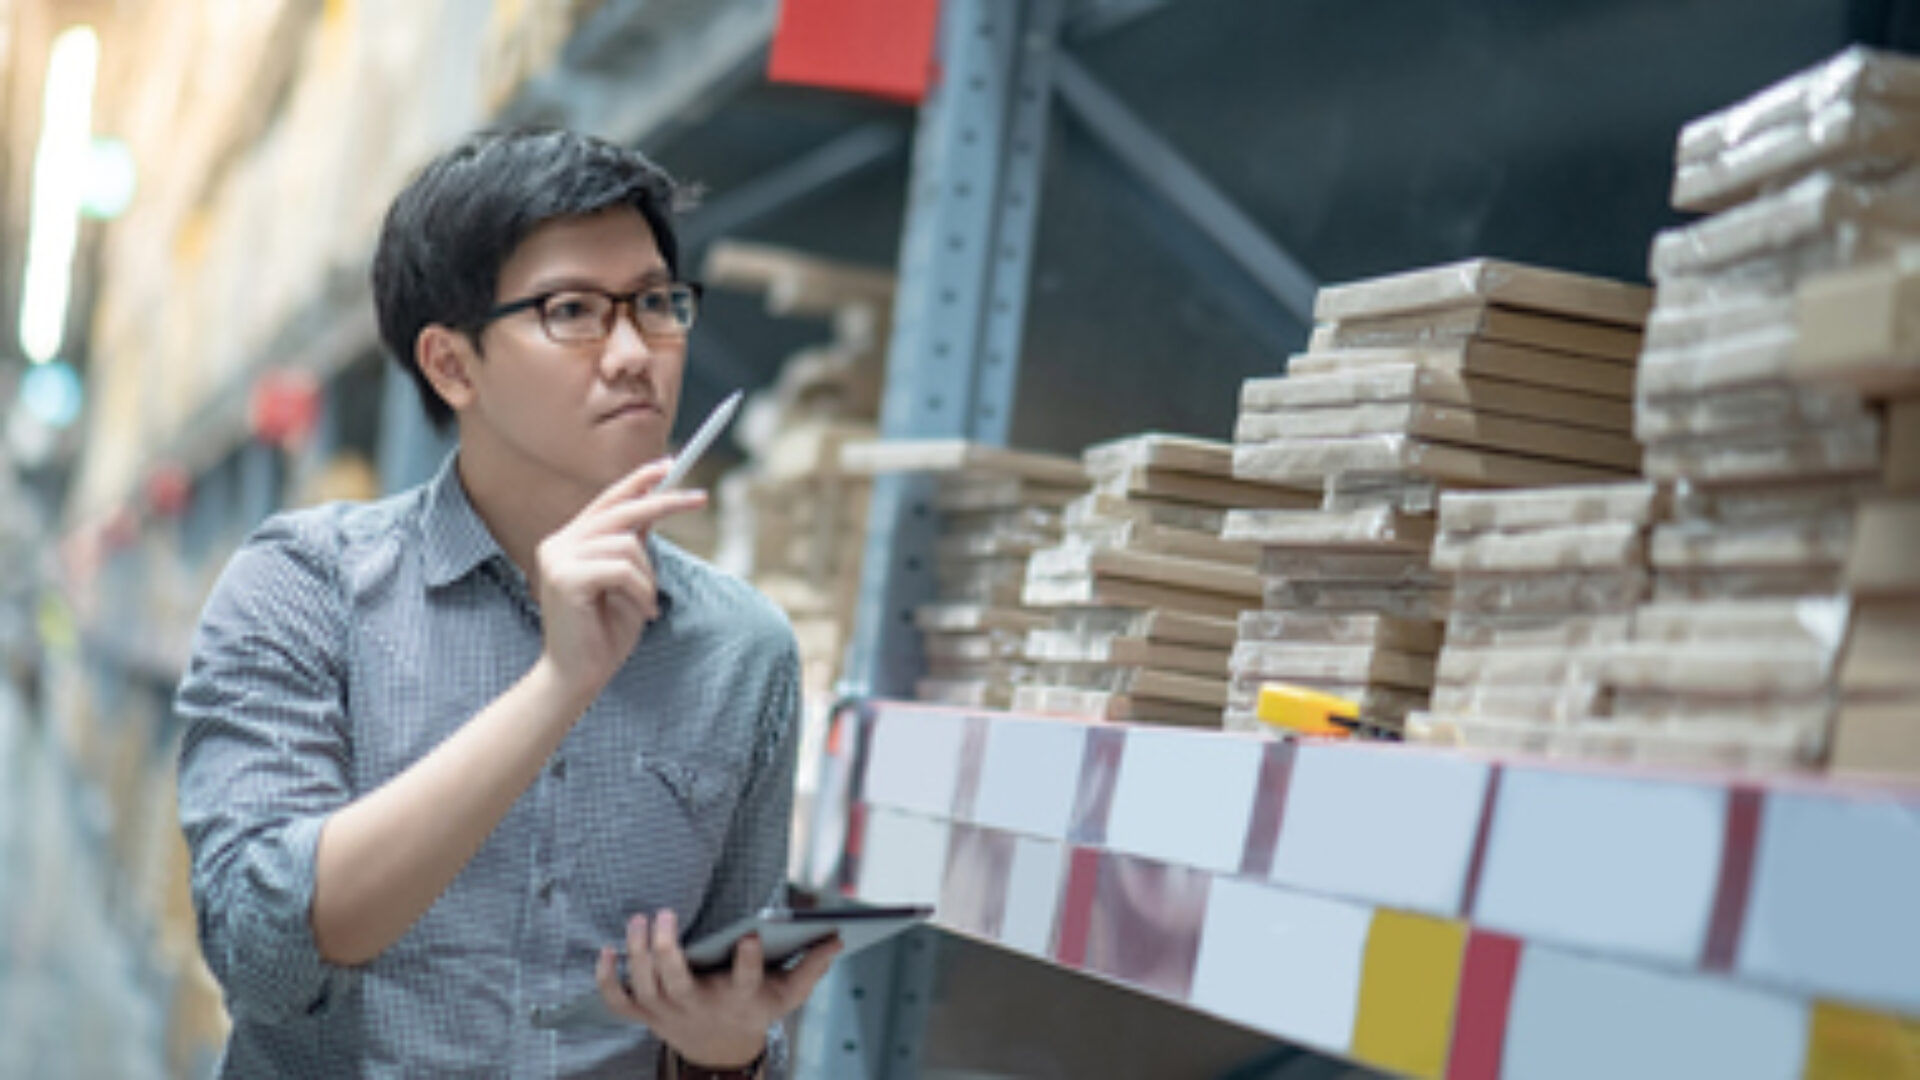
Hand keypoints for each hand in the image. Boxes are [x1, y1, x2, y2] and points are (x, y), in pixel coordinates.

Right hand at [535, 459, 706, 698]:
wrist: (577, 677)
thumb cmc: (603, 635)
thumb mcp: (627, 582)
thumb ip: (631, 547)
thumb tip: (653, 508)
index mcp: (567, 541)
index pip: (606, 500)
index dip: (638, 481)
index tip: (669, 466)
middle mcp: (557, 544)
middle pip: (620, 510)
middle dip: (664, 502)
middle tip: (701, 498)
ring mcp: (557, 559)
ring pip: (627, 544)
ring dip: (648, 577)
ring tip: (645, 605)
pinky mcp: (565, 578)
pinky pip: (622, 569)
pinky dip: (641, 591)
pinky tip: (642, 613)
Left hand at [595, 909, 842, 1069]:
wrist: (721, 1052)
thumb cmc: (755, 1009)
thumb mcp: (788, 994)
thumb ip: (812, 967)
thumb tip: (838, 939)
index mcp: (739, 1000)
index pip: (746, 982)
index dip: (749, 961)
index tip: (753, 934)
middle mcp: (700, 1008)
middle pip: (678, 985)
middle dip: (666, 952)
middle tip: (664, 913)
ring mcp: (669, 1014)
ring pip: (646, 989)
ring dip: (638, 956)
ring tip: (640, 919)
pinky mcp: (647, 1016)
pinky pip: (619, 1003)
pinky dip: (607, 981)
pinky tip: (606, 951)